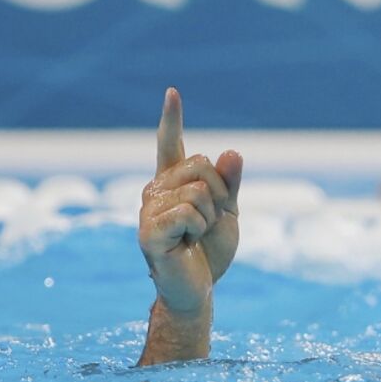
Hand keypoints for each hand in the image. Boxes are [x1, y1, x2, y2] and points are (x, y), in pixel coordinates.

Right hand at [139, 88, 241, 314]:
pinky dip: (198, 229)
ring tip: (195, 236)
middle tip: (208, 222)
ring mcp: (149, 210)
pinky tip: (186, 245)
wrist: (200, 289)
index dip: (172, 118)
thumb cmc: (209, 251)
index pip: (170, 144)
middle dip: (220, 194)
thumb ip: (229, 183)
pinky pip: (187, 212)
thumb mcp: (228, 212)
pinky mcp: (148, 231)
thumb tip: (232, 152)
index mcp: (173, 183)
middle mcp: (155, 190)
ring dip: (209, 217)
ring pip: (197, 190)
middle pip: (200, 165)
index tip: (173, 92)